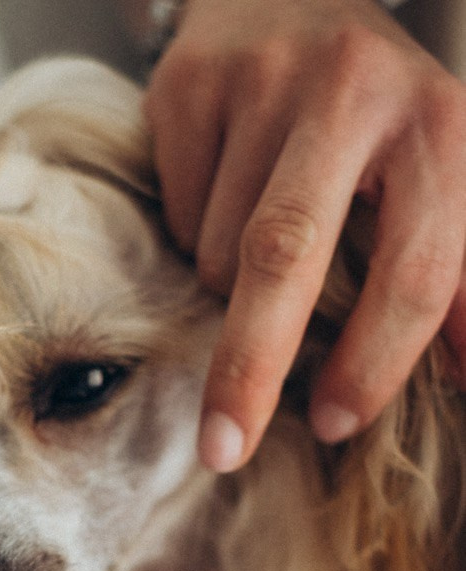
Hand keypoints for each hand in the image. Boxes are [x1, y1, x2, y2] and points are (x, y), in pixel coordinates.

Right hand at [144, 0, 465, 469]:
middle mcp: (355, 88)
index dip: (375, 361)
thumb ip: (454, 279)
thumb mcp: (436, 182)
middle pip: (287, 255)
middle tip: (224, 448)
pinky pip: (178, 212)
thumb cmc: (371, 122)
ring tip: (253, 237)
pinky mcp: (190, 83)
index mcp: (440, 126)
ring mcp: (263, 78)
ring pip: (221, 249)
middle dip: (251, 365)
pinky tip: (219, 194)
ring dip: (227, 287)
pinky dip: (193, 234)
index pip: (415, 268)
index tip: (336, 422)